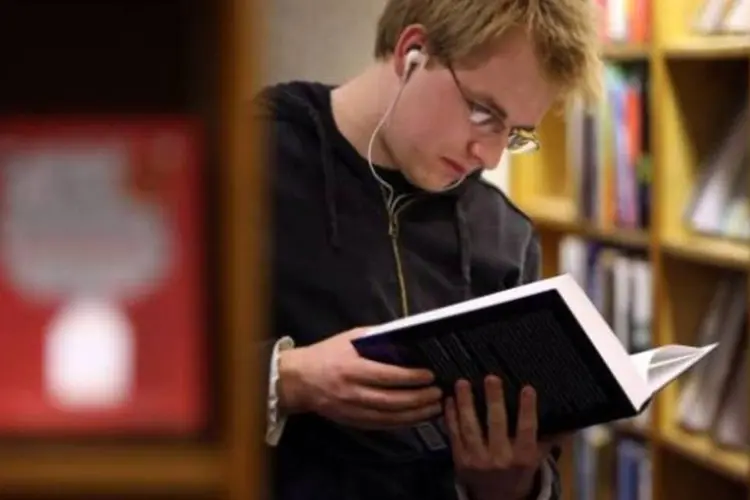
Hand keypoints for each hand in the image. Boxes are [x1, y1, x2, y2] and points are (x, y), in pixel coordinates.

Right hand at [277, 327, 442, 428]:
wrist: (298, 380)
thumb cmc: (326, 354)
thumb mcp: (348, 338)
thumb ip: (375, 337)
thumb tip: (404, 335)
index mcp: (352, 368)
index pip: (386, 376)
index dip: (410, 377)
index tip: (429, 375)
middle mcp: (352, 392)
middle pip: (392, 401)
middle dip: (418, 399)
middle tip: (438, 394)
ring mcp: (352, 410)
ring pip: (389, 417)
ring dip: (415, 414)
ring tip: (435, 408)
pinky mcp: (352, 422)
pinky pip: (382, 426)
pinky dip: (401, 423)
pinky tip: (417, 418)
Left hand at [445, 376, 559, 499]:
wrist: (496, 498)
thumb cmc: (518, 471)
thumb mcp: (537, 458)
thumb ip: (551, 438)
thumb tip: (573, 421)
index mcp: (522, 457)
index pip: (527, 430)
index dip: (528, 409)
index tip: (528, 388)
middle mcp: (500, 459)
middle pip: (497, 425)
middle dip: (494, 401)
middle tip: (491, 377)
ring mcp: (478, 460)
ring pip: (471, 428)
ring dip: (466, 403)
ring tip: (463, 383)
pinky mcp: (460, 460)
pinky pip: (454, 434)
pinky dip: (451, 416)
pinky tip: (450, 399)